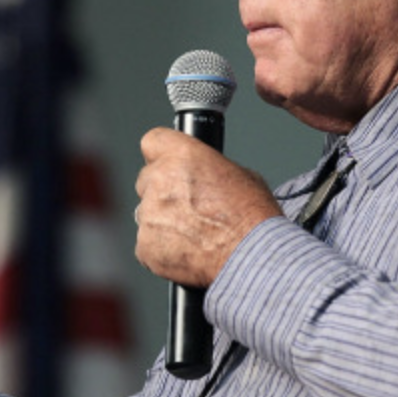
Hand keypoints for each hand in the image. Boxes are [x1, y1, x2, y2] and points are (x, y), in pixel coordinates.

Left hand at [135, 127, 281, 287]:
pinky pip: (147, 244)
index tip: (166, 163)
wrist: (250, 256)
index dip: (161, 154)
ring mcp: (149, 214)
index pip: (153, 141)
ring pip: (146, 214)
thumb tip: (203, 176)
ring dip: (162, 222)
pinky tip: (187, 252)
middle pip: (147, 180)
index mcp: (182, 155)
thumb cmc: (252, 217)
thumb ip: (208, 170)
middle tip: (186, 209)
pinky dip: (162, 250)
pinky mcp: (145, 245)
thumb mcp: (240, 176)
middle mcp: (160, 180)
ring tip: (192, 236)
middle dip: (162, 193)